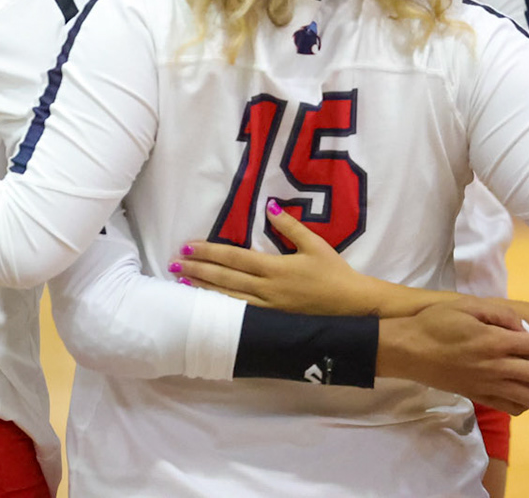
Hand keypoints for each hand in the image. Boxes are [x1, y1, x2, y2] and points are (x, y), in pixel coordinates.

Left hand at [174, 201, 387, 314]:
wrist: (354, 307)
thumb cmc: (335, 273)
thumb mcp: (315, 244)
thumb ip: (290, 226)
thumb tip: (269, 206)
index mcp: (275, 268)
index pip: (234, 258)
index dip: (210, 252)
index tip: (188, 246)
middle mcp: (267, 290)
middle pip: (225, 278)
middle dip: (198, 270)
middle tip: (174, 263)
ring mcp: (268, 309)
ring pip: (229, 299)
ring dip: (204, 290)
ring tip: (182, 283)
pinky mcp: (272, 322)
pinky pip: (241, 315)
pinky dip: (221, 308)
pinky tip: (207, 305)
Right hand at [380, 298, 528, 414]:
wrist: (408, 350)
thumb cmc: (435, 323)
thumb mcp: (466, 305)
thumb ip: (500, 314)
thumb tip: (523, 327)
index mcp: (495, 342)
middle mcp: (497, 368)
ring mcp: (489, 386)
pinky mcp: (480, 397)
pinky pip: (513, 408)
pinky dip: (527, 402)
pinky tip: (524, 388)